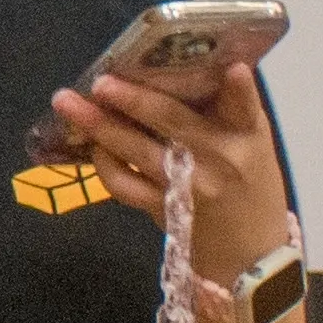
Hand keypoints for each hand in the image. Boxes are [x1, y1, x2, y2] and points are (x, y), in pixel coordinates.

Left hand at [48, 59, 293, 268]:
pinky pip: (123, 184)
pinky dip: (103, 163)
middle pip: (172, 122)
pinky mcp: (164, 209)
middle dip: (132, 98)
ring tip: (67, 103)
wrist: (250, 258)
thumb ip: (229, 111)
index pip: (246, 108)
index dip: (240, 89)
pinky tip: (92, 145)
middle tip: (100, 82)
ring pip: (137, 151)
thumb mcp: (255, 147)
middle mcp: (219, 160)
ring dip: (99, 126)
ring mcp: (188, 187)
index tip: (232, 69)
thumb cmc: (251, 189)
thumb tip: (192, 65)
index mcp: (248, 137)